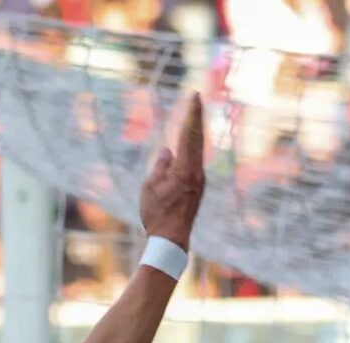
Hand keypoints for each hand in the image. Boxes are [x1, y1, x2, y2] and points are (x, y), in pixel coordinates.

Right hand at [139, 92, 205, 249]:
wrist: (171, 240)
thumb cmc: (158, 214)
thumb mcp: (150, 187)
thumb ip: (160, 166)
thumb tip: (167, 151)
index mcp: (185, 168)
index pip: (189, 134)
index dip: (191, 114)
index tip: (194, 95)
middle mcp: (197, 172)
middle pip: (197, 138)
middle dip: (195, 117)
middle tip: (196, 99)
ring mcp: (199, 180)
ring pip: (197, 150)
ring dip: (194, 132)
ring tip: (193, 116)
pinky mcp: (197, 188)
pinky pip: (194, 161)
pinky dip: (191, 148)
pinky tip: (188, 145)